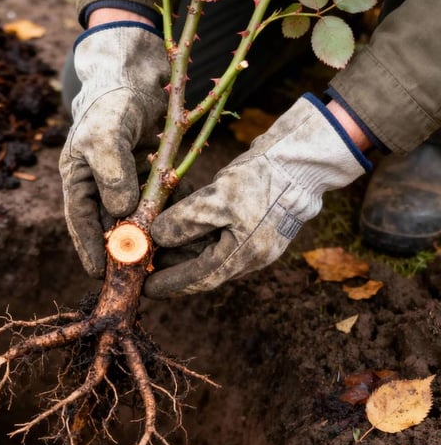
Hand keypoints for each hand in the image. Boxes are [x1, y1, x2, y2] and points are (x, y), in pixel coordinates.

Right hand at [60, 22, 168, 277]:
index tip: (100, 274)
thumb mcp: (107, 135)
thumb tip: (121, 214)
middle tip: (133, 275)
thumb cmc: (113, 99)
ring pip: (131, 217)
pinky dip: (163, 213)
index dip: (90, 249)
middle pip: (106, 224)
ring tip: (157, 261)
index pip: (80, 221)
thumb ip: (111, 175)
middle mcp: (97, 183)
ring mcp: (122, 179)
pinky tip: (177, 228)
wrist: (137, 71)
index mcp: (76, 177)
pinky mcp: (145, 173)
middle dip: (120, 249)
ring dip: (144, 236)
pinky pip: (153, 200)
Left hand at [144, 94, 371, 298]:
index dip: (170, 284)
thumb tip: (155, 238)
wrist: (303, 156)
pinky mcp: (251, 219)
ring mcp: (251, 237)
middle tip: (141, 256)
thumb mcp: (218, 199)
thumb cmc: (263, 179)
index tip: (146, 287)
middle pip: (201, 265)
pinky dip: (194, 223)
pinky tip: (176, 209)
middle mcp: (248, 254)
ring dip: (179, 240)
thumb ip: (185, 222)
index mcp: (243, 256)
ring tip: (152, 232)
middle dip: (170, 261)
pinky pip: (216, 229)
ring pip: (206, 246)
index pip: (199, 279)